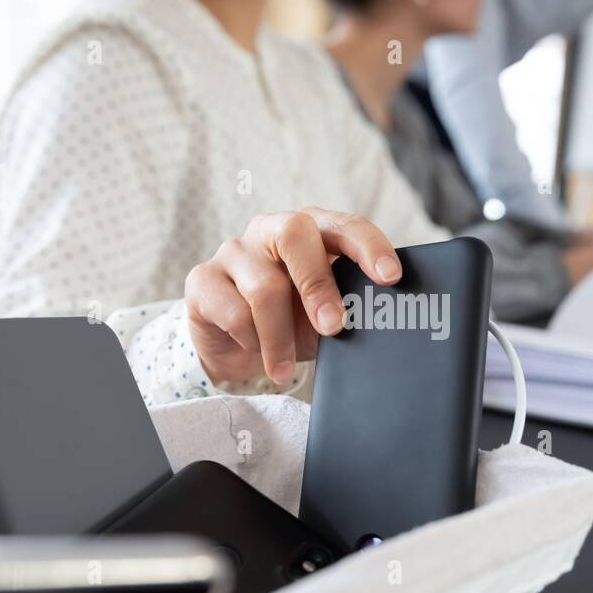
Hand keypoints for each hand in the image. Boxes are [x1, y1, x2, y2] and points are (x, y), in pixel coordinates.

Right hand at [184, 209, 402, 384]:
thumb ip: (347, 309)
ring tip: (285, 368)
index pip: (344, 225)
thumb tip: (377, 322)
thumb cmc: (291, 321)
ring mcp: (233, 250)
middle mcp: (271, 230)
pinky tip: (257, 353)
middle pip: (295, 234)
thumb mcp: (324, 316)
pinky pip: (234, 312)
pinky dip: (253, 342)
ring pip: (264, 288)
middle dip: (318, 285)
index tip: (390, 277)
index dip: (369, 247)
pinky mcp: (202, 278)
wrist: (234, 346)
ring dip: (281, 337)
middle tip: (334, 327)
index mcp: (312, 230)